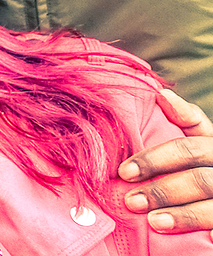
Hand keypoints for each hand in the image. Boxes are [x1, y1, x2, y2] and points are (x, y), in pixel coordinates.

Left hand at [119, 88, 212, 232]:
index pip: (188, 148)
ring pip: (211, 206)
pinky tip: (178, 233)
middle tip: (130, 200)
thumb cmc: (207, 163)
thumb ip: (186, 120)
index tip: (124, 171)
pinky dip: (200, 229)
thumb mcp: (202, 140)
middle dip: (162, 190)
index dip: (155, 160)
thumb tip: (162, 95)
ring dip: (180, 214)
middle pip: (200, 179)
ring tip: (151, 220)